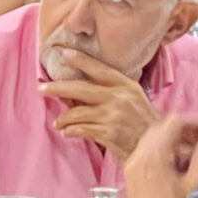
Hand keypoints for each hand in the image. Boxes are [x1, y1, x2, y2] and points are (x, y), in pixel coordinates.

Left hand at [38, 50, 155, 154]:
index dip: (81, 60)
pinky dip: (70, 131)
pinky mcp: (108, 133)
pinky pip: (81, 129)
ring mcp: (113, 115)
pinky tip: (67, 132)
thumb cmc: (141, 120)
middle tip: (41, 88)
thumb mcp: (132, 97)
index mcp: (125, 85)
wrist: (156, 144)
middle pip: (80, 88)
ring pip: (77, 113)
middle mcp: (118, 97)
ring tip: (59, 123)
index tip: (64, 53)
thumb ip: (110, 91)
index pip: (99, 69)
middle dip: (57, 88)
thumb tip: (77, 90)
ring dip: (63, 119)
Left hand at [119, 111, 197, 197]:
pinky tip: (182, 168)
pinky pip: (149, 154)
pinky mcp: (132, 178)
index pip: (173, 122)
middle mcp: (137, 158)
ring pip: (154, 140)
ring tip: (197, 156)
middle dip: (185, 130)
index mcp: (152, 157)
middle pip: (161, 128)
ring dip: (176, 142)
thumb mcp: (196, 185)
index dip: (195, 122)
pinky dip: (166, 153)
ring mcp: (132, 168)